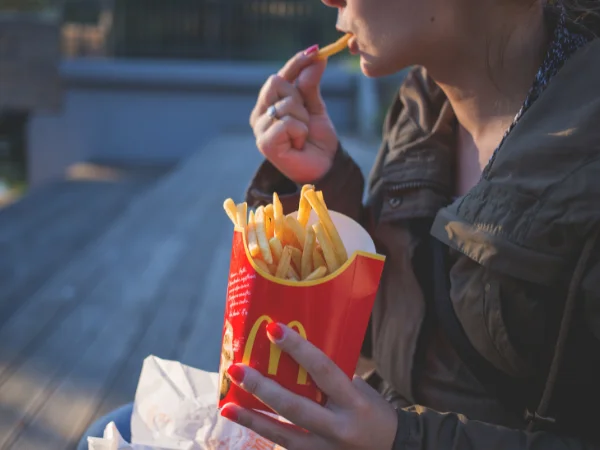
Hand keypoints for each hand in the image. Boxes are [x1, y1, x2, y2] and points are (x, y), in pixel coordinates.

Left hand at [220, 323, 397, 449]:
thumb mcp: (360, 389)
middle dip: (262, 388)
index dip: (298, 349)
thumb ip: (331, 376)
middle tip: (237, 370)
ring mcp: (326, 449)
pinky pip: (286, 447)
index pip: (324, 370)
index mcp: (354, 402)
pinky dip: (264, 434)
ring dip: (252, 419)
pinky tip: (245, 421)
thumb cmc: (373, 411)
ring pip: (283, 435)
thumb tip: (295, 352)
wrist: (391, 449)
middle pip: (295, 407)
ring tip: (227, 406)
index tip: (273, 329)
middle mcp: (339, 428)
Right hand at [250, 47, 338, 184]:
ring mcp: (259, 130)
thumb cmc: (317, 140)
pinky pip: (287, 122)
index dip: (295, 63)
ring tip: (302, 136)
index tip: (315, 51)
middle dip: (299, 97)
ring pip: (285, 104)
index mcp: (268, 104)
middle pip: (276, 82)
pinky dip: (300, 131)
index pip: (279, 75)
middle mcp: (260, 115)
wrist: (324, 167)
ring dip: (303, 119)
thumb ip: (311, 85)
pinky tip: (299, 144)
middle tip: (305, 118)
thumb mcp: (316, 107)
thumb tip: (317, 57)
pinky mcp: (265, 144)